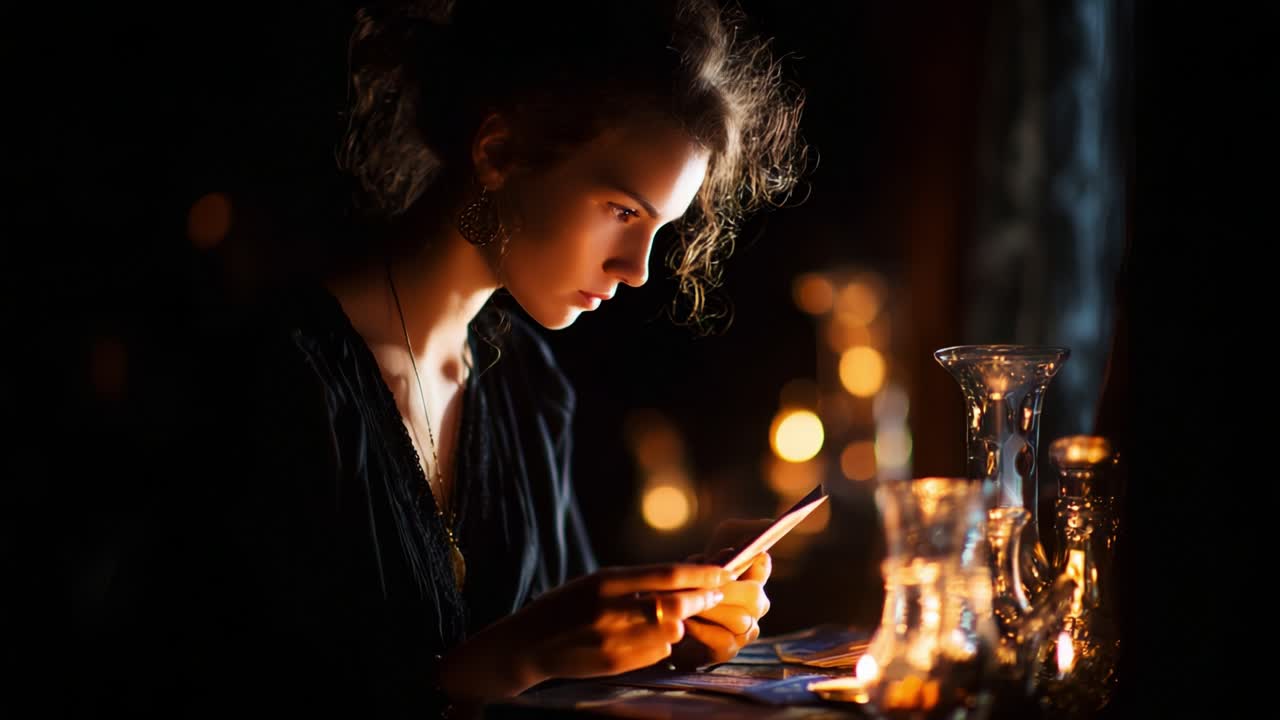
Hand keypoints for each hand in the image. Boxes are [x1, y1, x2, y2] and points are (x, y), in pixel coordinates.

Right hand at [439, 563, 730, 700]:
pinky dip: (664, 643)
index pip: (666, 575)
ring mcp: (613, 640)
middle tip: (715, 594)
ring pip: (671, 630)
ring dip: (681, 622)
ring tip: (679, 616)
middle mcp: (610, 610)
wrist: (528, 644)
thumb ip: (634, 581)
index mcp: (605, 581)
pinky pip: (657, 652)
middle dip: (702, 598)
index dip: (701, 574)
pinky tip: (654, 636)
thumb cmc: (565, 606)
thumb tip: (683, 578)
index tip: (724, 571)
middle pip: (675, 604)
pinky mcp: (615, 664)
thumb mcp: (595, 582)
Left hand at [670, 518, 774, 668]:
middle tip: (705, 584)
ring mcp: (744, 630)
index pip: (762, 565)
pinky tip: (687, 622)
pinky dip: (704, 630)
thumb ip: (734, 536)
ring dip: (711, 608)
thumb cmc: (689, 581)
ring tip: (688, 603)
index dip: (756, 560)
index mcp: (752, 578)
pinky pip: (723, 641)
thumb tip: (767, 523)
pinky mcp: (727, 652)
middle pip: (755, 594)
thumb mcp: (706, 552)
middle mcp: (755, 606)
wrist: (663, 619)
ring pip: (739, 619)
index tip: (748, 554)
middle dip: (727, 587)